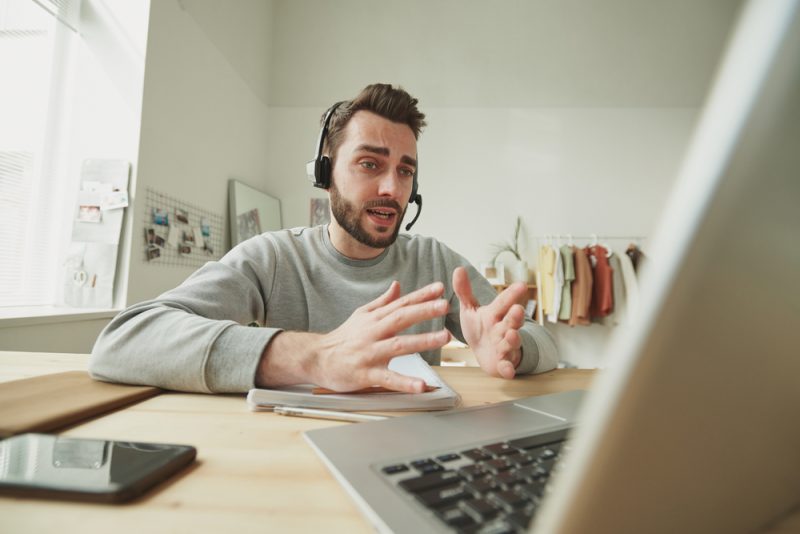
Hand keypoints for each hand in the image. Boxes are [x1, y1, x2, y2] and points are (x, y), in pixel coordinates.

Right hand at [259, 281, 450, 393]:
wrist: (316, 358)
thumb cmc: (343, 338)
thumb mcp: (362, 315)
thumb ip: (383, 302)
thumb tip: (398, 285)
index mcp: (375, 318)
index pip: (401, 303)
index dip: (421, 295)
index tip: (440, 288)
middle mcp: (373, 332)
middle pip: (401, 318)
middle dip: (424, 311)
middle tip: (444, 305)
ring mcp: (370, 353)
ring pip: (399, 345)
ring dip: (423, 341)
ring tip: (444, 338)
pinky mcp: (366, 374)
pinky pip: (388, 379)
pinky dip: (405, 382)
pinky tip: (421, 385)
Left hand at [453, 266, 525, 378]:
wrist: (484, 352)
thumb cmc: (480, 328)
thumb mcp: (470, 309)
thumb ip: (464, 291)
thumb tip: (458, 268)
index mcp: (495, 314)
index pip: (504, 302)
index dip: (512, 294)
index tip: (522, 285)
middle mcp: (503, 328)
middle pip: (512, 322)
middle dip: (515, 316)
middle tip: (517, 309)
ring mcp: (505, 346)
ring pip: (511, 343)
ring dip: (512, 340)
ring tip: (511, 334)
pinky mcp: (503, 363)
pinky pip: (507, 367)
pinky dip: (508, 369)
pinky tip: (508, 371)